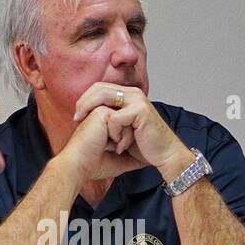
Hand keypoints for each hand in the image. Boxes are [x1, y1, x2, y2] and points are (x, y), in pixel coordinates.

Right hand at [57, 105, 147, 183]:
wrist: (79, 166)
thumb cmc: (94, 165)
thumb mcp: (121, 161)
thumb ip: (134, 158)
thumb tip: (149, 160)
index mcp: (106, 126)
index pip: (130, 129)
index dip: (129, 142)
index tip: (118, 153)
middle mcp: (104, 116)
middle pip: (132, 125)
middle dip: (128, 141)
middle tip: (114, 151)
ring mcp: (102, 112)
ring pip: (130, 123)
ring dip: (125, 139)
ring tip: (112, 148)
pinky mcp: (101, 112)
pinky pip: (124, 122)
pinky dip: (120, 137)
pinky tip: (107, 144)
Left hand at [71, 83, 191, 180]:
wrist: (167, 156)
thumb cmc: (147, 146)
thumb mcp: (124, 129)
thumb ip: (111, 118)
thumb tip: (89, 116)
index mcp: (129, 94)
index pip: (100, 87)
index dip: (85, 99)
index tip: (77, 116)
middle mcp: (134, 93)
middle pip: (99, 88)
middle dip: (84, 103)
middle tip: (77, 119)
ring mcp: (138, 100)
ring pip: (104, 98)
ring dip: (94, 114)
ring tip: (93, 130)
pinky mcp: (140, 111)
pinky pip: (114, 117)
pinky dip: (113, 132)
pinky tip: (119, 146)